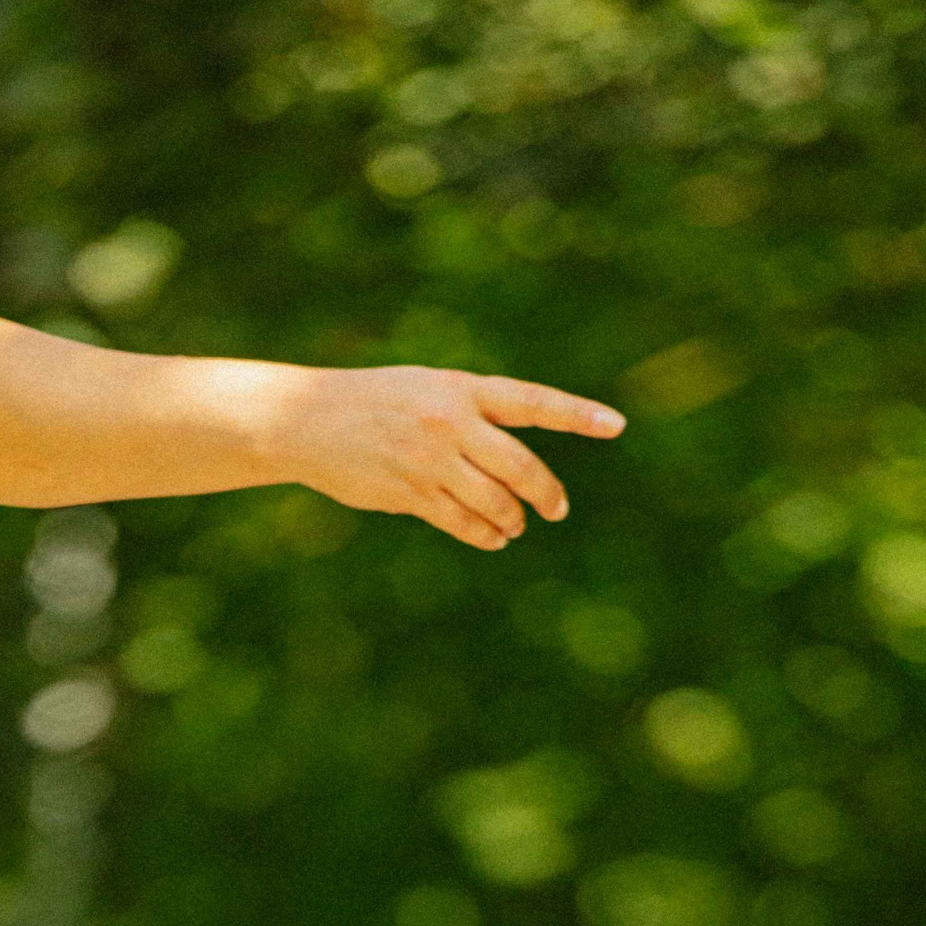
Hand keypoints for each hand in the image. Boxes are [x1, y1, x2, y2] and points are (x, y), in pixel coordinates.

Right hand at [279, 366, 624, 548]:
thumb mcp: (429, 390)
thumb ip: (473, 416)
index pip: (533, 402)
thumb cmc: (377, 403)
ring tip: (516, 526)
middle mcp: (452, 423)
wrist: (309, 419)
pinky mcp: (411, 494)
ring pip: (495, 503)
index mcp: (463, 389)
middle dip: (546, 494)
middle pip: (521, 467)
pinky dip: (486, 534)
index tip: (616, 426)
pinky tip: (494, 536)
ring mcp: (431, 461)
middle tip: (556, 510)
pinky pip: (464, 524)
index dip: (577, 414)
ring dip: (512, 520)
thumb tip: (512, 468)